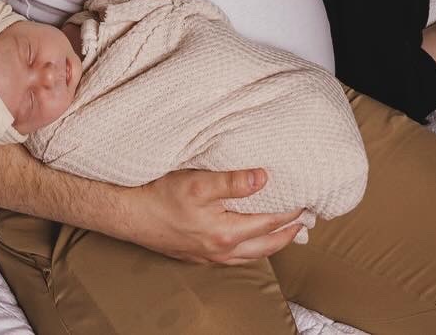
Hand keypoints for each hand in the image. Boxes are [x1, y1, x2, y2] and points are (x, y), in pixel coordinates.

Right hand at [128, 168, 305, 264]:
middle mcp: (221, 250)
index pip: (269, 223)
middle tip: (305, 221)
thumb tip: (264, 178)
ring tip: (284, 231)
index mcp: (226, 233)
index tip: (306, 200)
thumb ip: (233, 182)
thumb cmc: (161, 196)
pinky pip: (234, 256)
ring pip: (250, 254)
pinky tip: (249, 239)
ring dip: (270, 243)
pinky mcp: (198, 255)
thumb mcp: (199, 183)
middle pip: (265, 245)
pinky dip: (250, 248)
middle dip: (287, 234)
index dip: (290, 212)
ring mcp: (209, 255)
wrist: (129, 214)